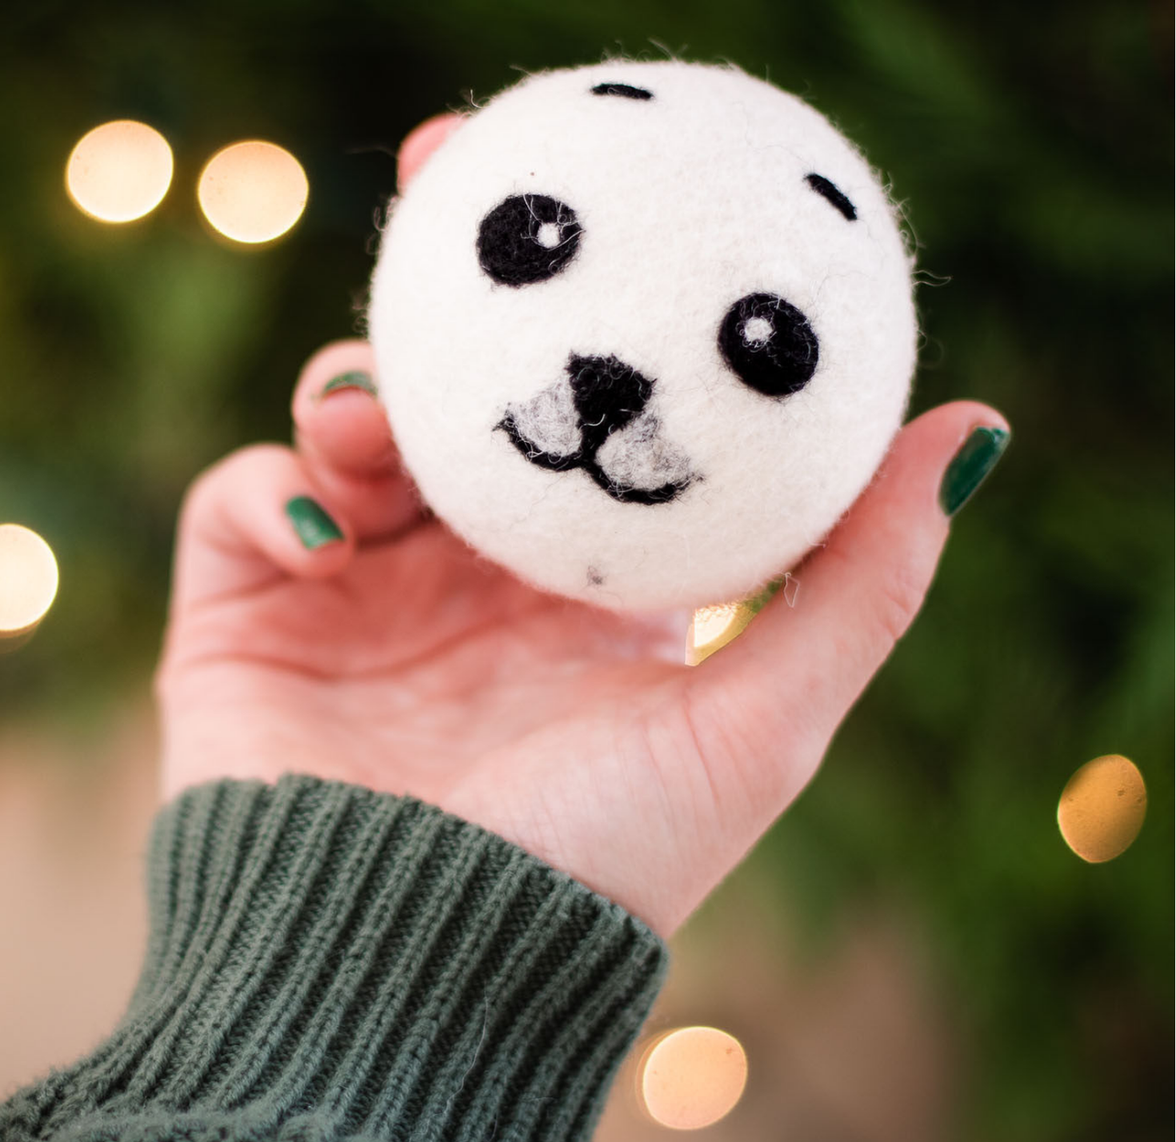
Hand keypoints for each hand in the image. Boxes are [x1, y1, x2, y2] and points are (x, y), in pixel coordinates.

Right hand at [154, 116, 1007, 936]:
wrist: (417, 976)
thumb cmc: (597, 862)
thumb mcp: (759, 719)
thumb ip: (858, 578)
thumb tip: (972, 424)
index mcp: (576, 580)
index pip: (581, 408)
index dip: (586, 304)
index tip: (603, 202)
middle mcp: (462, 571)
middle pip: (451, 389)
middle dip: (445, 288)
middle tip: (449, 183)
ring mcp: (349, 591)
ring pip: (342, 427)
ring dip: (357, 397)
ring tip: (382, 425)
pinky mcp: (241, 618)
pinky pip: (240, 505)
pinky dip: (270, 490)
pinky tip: (326, 534)